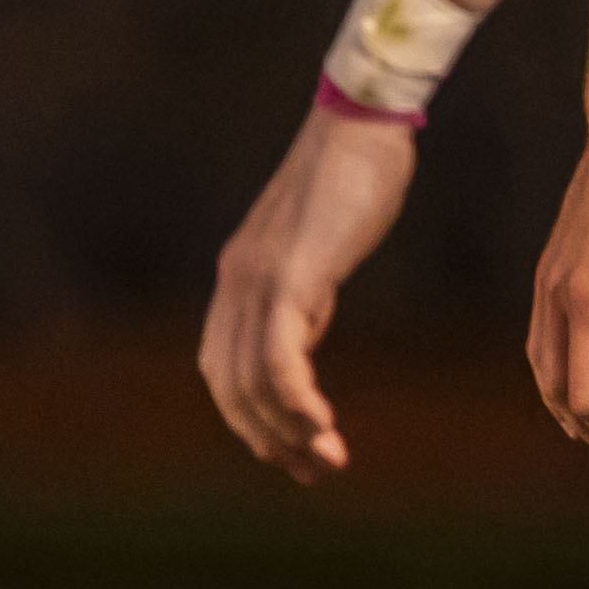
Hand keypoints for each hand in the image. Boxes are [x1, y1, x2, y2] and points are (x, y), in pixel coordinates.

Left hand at [199, 103, 421, 480]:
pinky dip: (294, 402)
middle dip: (267, 438)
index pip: (224, 368)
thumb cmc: (358, 171)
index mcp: (241, 277)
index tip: (293, 445)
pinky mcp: (290, 276)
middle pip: (230, 386)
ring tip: (324, 460)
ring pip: (250, 383)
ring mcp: (258, 280)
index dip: (250, 416)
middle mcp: (236, 283)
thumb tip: (302, 337)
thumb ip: (304, 291)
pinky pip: (279, 360)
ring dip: (286, 431)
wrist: (364, 118)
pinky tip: (323, 424)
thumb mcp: (323, 244)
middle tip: (312, 470)